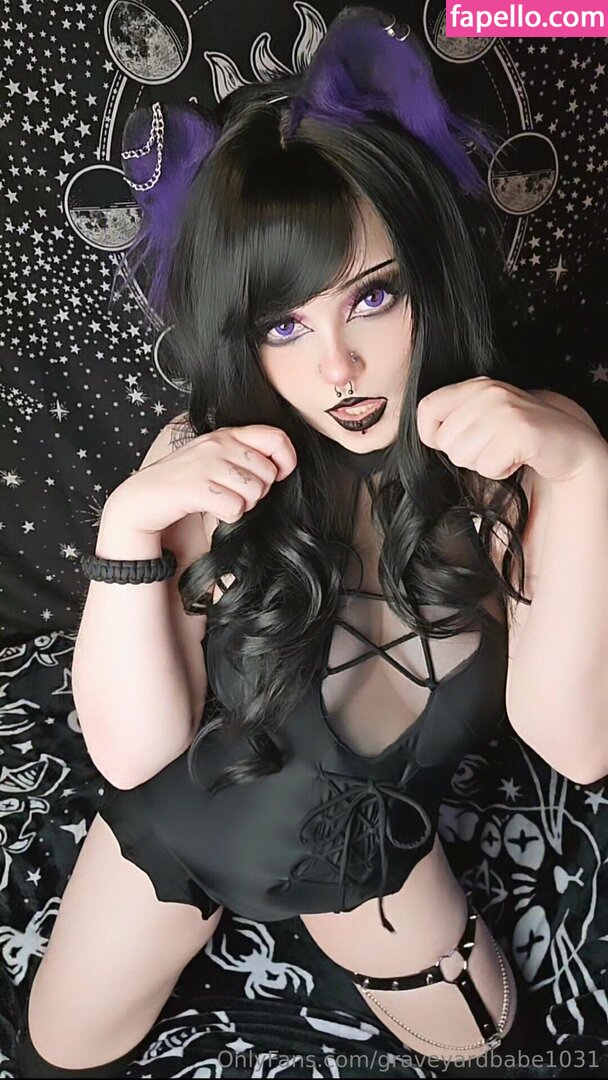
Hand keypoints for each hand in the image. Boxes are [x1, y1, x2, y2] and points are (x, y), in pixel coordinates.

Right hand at [108, 424, 297, 534]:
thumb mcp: (214, 457)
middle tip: (235, 494)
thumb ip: (242, 454)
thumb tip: (278, 468)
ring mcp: (206, 464)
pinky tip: (212, 510)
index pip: (276, 437)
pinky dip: (228, 516)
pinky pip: (235, 508)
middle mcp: (218, 444)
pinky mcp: (196, 487)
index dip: (287, 459)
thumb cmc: (184, 481)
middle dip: (258, 491)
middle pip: (267, 473)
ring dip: (243, 505)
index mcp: (226, 434)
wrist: (144, 497)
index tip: (279, 476)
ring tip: (222, 501)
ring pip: (254, 492)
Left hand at [416, 376, 605, 484]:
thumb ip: (452, 422)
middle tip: (492, 446)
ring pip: (463, 457)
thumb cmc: (515, 437)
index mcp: (474, 385)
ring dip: (483, 464)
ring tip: (505, 450)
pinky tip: (518, 458)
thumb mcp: (481, 419)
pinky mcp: (521, 431)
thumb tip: (420, 441)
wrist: (567, 441)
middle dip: (464, 455)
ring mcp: (505, 409)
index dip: (430, 434)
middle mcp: (487, 392)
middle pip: (444, 441)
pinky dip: (501, 471)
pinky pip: (488, 467)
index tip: (450, 441)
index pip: (426, 408)